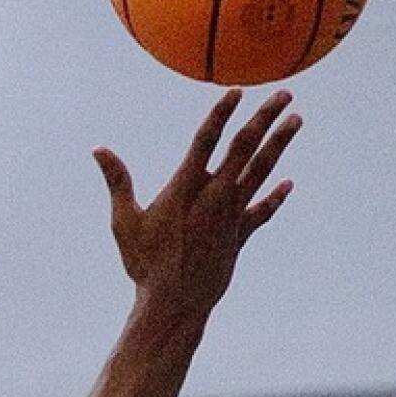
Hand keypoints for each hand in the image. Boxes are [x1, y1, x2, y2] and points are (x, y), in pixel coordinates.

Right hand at [94, 90, 300, 320]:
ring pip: (260, 172)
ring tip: (296, 121)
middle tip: (284, 94)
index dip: (222, 114)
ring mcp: (230, 216)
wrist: (174, 304)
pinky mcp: (239, 236)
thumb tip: (99, 150)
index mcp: (185, 189)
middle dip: (264, 119)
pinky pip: (261, 212)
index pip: (207, 141)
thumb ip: (118, 183)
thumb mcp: (125, 223)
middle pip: (243, 148)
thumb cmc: (145, 265)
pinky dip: (275, 197)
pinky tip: (288, 184)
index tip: (237, 92)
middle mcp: (213, 197)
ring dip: (279, 144)